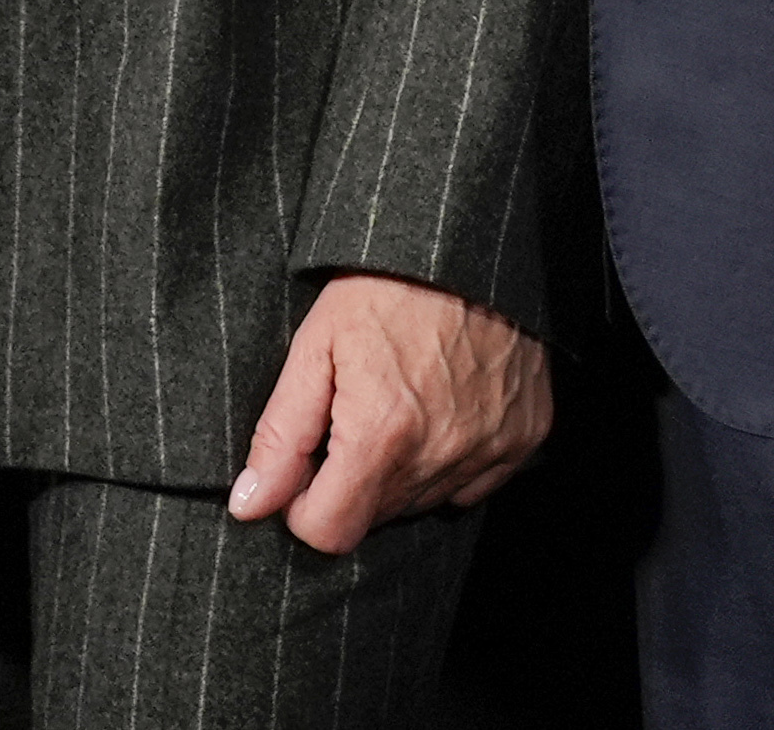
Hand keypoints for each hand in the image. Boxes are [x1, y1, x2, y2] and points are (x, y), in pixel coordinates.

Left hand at [227, 274, 552, 555]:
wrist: (468, 242)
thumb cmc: (384, 284)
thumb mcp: (315, 346)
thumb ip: (280, 436)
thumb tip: (249, 505)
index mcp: (382, 435)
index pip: (329, 532)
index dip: (302, 506)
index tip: (304, 465)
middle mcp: (441, 454)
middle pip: (375, 517)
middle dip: (349, 482)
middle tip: (350, 413)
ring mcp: (490, 449)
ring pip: (422, 503)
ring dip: (399, 472)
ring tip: (398, 401)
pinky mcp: (524, 438)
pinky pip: (472, 484)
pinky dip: (449, 460)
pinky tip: (440, 408)